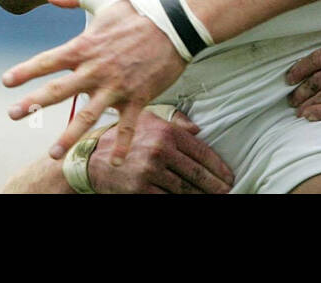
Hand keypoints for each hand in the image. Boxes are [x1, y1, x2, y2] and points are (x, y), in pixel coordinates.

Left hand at [3, 0, 187, 165]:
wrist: (177, 22)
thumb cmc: (140, 8)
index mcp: (85, 46)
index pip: (48, 61)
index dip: (25, 71)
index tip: (7, 82)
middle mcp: (96, 69)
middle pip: (58, 92)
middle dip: (33, 104)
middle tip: (13, 114)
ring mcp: (117, 86)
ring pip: (88, 116)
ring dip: (69, 137)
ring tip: (53, 154)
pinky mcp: (138, 96)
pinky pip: (127, 125)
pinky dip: (120, 144)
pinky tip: (114, 161)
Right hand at [88, 109, 233, 193]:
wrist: (91, 158)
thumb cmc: (124, 137)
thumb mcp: (149, 119)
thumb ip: (176, 122)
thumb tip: (198, 129)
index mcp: (167, 132)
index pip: (201, 152)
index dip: (218, 167)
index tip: (229, 176)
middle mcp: (160, 150)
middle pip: (196, 173)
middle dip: (215, 185)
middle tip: (228, 191)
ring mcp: (149, 171)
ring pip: (184, 189)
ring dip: (200, 195)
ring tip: (213, 197)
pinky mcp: (139, 189)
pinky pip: (166, 199)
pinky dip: (180, 201)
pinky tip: (190, 201)